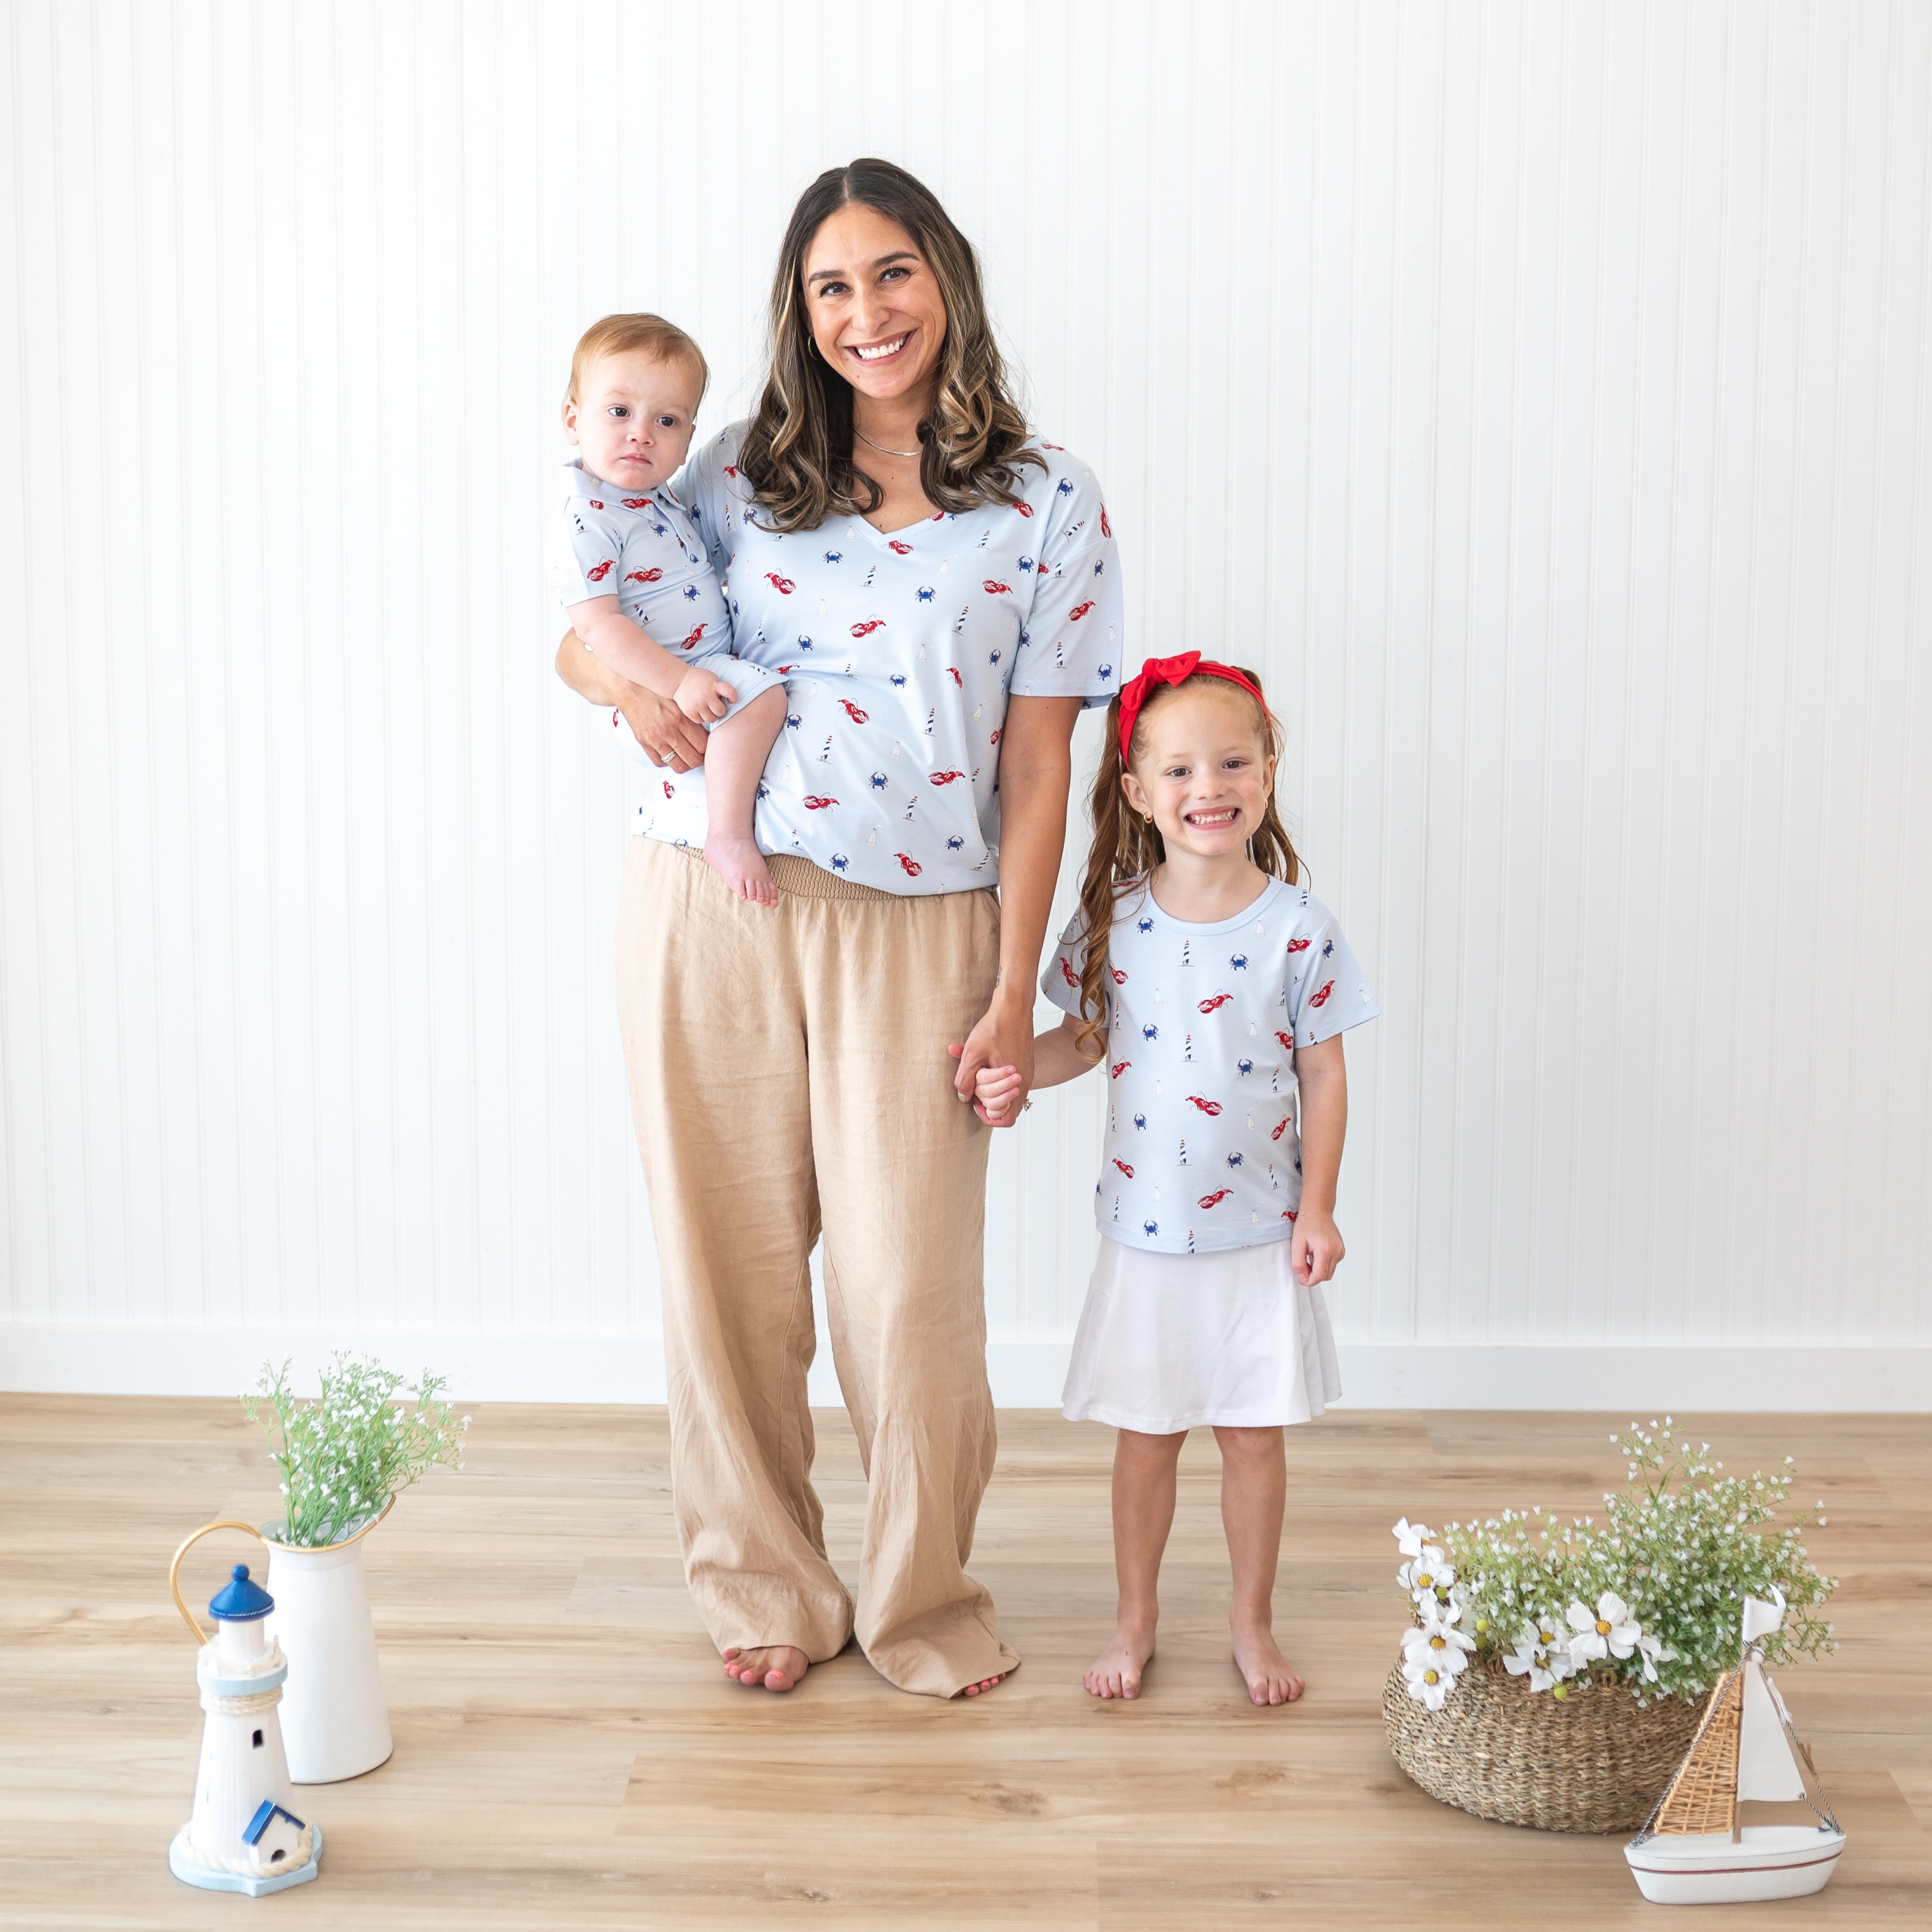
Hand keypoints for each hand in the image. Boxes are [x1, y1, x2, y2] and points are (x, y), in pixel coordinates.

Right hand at [618, 685, 709, 771]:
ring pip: (678, 765)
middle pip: (693, 759)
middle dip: (700, 759)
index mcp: (679, 718)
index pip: (702, 745)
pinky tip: (672, 754)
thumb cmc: (654, 691)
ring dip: (686, 764)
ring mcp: (655, 739)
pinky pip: (660, 762)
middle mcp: (667, 731)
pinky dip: (668, 762)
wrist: (630, 689)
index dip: (708, 749)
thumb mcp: (679, 699)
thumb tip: (706, 731)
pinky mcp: (644, 743)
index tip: (707, 747)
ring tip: (687, 758)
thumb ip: (692, 715)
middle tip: (700, 755)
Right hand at [675, 667, 736, 723]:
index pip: (731, 693)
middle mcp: (706, 695)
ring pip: (711, 719)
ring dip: (711, 715)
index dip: (734, 698)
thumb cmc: (700, 680)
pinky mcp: (689, 712)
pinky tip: (700, 710)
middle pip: (721, 712)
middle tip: (716, 706)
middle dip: (720, 710)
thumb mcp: (712, 679)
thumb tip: (728, 703)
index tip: (731, 700)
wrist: (679, 680)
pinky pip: (700, 721)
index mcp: (713, 685)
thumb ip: (720, 689)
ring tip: (708, 709)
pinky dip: (701, 717)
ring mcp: (697, 704)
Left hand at [948, 994, 1035, 1127]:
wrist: (1013, 1005)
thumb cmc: (995, 1026)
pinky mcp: (1025, 1063)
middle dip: (989, 1104)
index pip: (1005, 1118)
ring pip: (1009, 1095)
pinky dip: (998, 1080)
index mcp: (1015, 1082)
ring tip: (979, 1077)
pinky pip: (1012, 1082)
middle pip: (1008, 1110)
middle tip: (975, 1091)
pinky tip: (986, 1065)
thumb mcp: (972, 1053)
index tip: (974, 1102)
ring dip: (992, 1091)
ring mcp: (1026, 1072)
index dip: (987, 1116)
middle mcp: (1025, 1080)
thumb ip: (965, 1079)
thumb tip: (963, 1097)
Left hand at [1291, 1207, 1343, 1286]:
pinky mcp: (1341, 1251)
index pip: (1320, 1276)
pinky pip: (1332, 1265)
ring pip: (1329, 1272)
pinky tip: (1316, 1253)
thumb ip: (1298, 1263)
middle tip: (1303, 1263)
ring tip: (1310, 1255)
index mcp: (1325, 1249)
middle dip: (1313, 1275)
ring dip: (1318, 1270)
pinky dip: (1323, 1264)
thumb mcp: (1296, 1243)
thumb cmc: (1307, 1224)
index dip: (1309, 1281)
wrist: (1317, 1211)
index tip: (1301, 1278)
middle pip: (1326, 1276)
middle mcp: (1337, 1251)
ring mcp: (1341, 1251)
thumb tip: (1303, 1277)